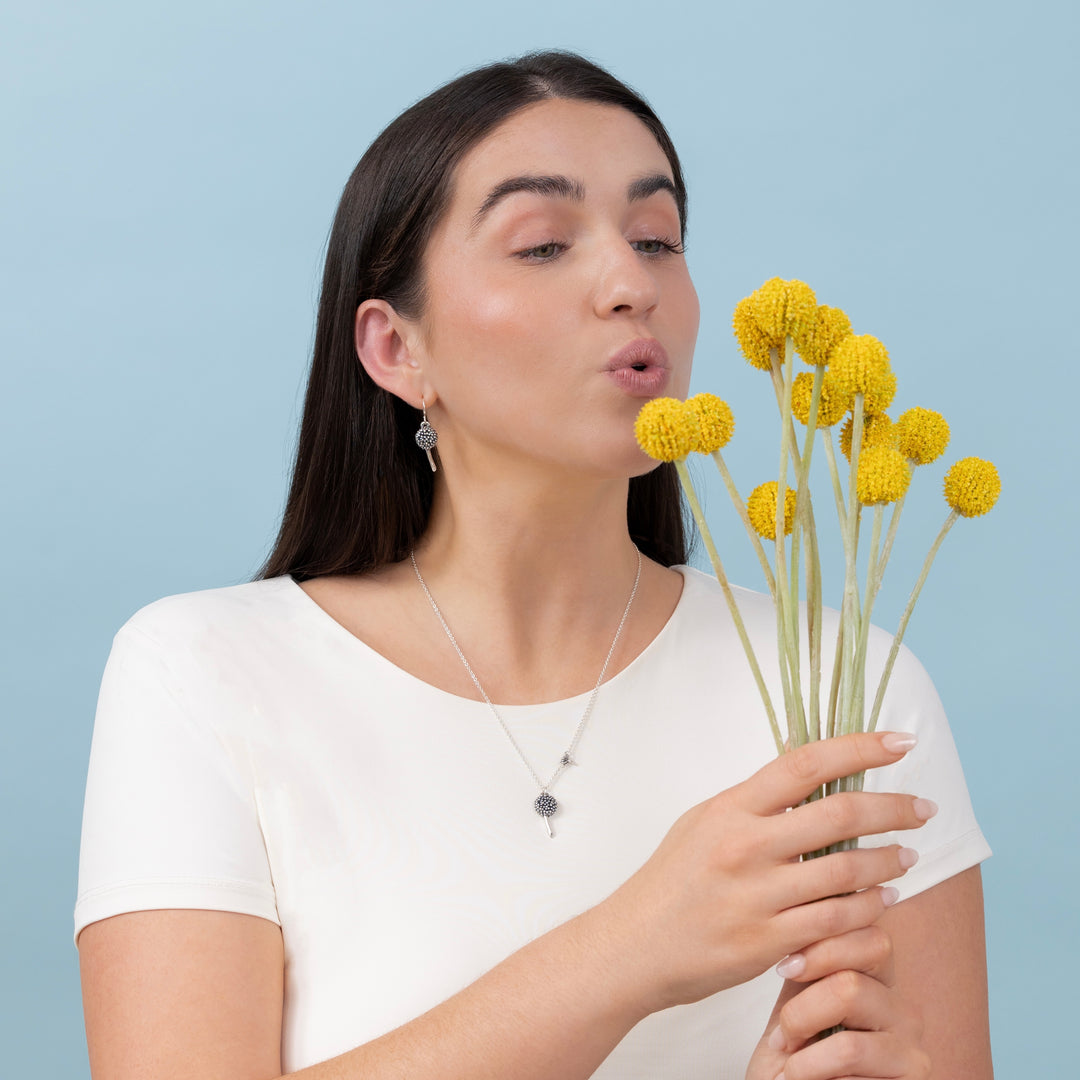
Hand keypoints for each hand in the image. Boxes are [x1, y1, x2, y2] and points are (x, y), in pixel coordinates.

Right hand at [596, 732, 936, 1012]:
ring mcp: (757, 896)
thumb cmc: (671, 881)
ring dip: (889, 862)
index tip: (900, 742)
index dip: (859, 747)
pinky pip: (835, 921)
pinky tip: (885, 900)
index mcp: (731, 808)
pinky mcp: (766, 942)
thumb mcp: (703, 823)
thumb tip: (810, 778)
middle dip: (894, 808)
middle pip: (839, 814)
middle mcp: (745, 846)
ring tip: (907, 856)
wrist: (635, 945)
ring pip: (847, 871)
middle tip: (924, 809)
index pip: (804, 764)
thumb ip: (754, 804)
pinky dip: (869, 908)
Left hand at [746, 925, 929, 1078]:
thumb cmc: (790, 1057)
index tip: (785, 969)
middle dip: (802, 1011)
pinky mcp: (914, 1079)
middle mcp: (902, 1009)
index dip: (818, 948)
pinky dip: (812, 1072)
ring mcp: (911, 1048)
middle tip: (784, 1038)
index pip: (864, 933)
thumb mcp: (794, 999)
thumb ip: (808, 955)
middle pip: (851, 980)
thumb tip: (805, 880)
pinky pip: (850, 1058)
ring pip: (851, 1024)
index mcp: (875, 980)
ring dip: (804, 1051)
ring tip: (790, 1067)